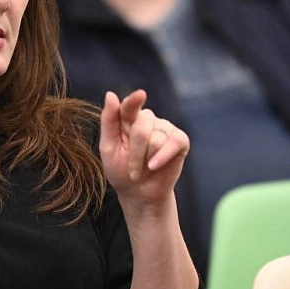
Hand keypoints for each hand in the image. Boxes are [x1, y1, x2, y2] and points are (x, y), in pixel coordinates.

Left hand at [99, 90, 189, 206]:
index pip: (130, 105)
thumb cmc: (121, 170)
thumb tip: (111, 94)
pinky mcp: (180, 140)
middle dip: (134, 153)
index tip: (140, 95)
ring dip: (145, 160)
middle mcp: (148, 120)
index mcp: (129, 118)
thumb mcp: (109, 147)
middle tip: (132, 170)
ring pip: (155, 139)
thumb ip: (109, 121)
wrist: (139, 194)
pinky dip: (163, 156)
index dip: (134, 101)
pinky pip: (173, 142)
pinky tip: (154, 166)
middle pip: (142, 126)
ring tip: (143, 170)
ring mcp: (165, 128)